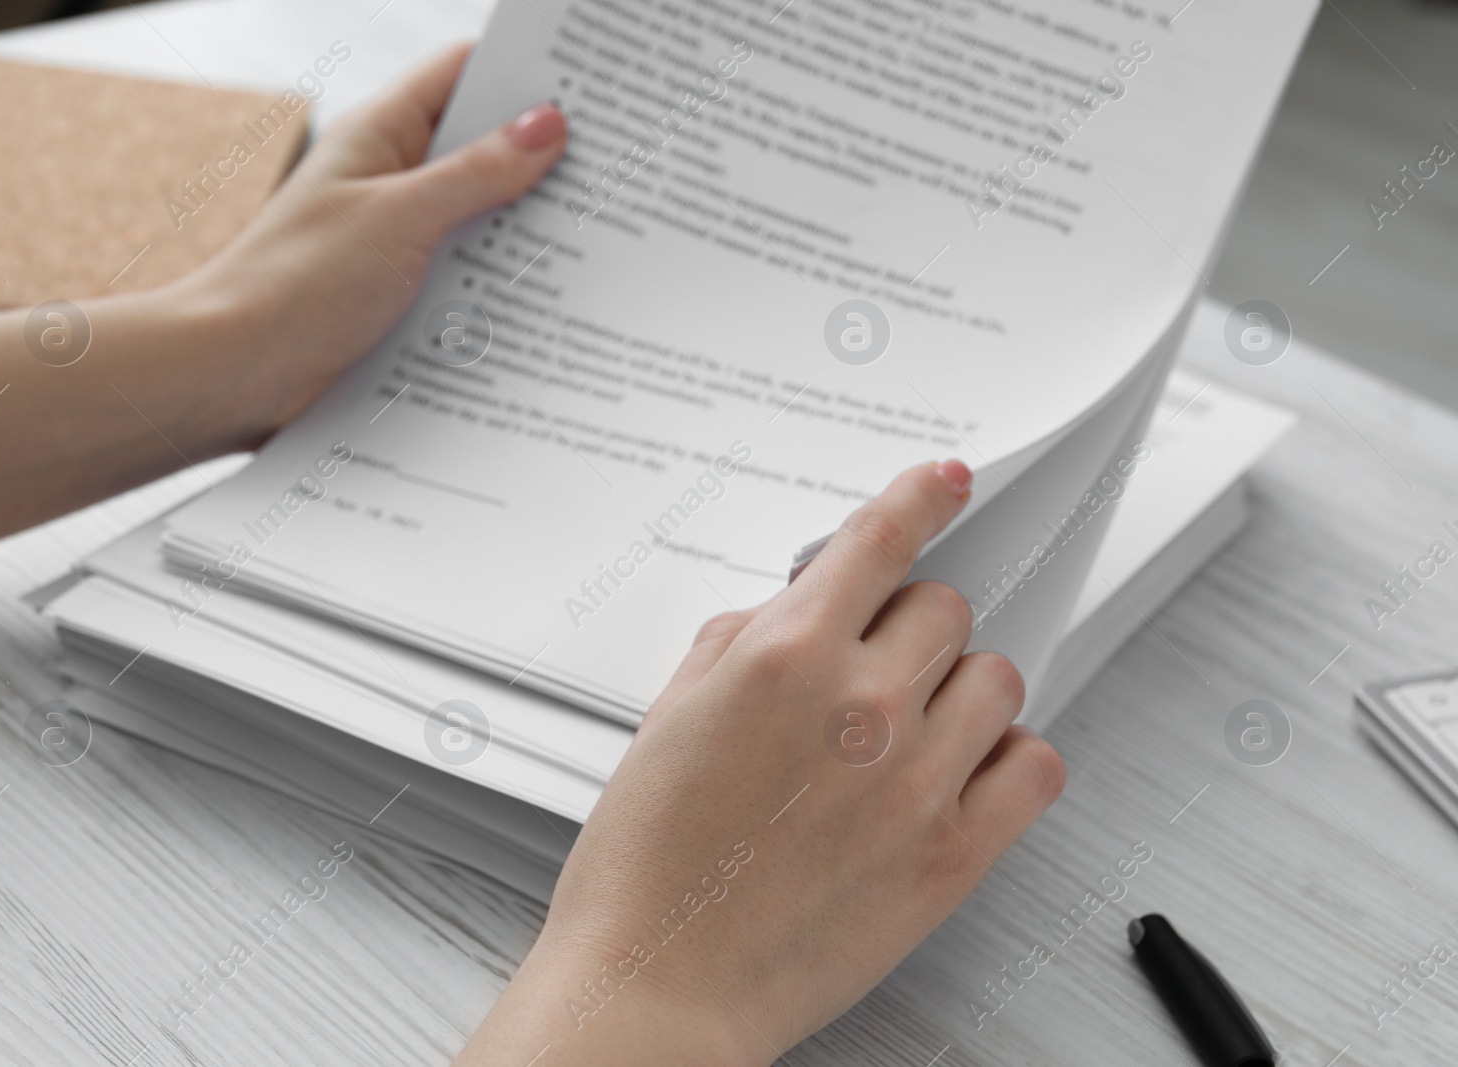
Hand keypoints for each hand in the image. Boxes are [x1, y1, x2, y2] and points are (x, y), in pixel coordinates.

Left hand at [175, 42, 567, 439]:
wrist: (234, 376)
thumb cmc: (294, 284)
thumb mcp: (399, 218)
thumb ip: (477, 174)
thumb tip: (547, 126)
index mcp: (381, 136)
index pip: (463, 74)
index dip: (523, 71)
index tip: (589, 82)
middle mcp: (393, 182)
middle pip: (484, 149)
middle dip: (545, 158)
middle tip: (617, 167)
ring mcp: (400, 243)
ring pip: (483, 220)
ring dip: (530, 231)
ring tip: (603, 235)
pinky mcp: (404, 300)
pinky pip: (470, 280)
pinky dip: (507, 286)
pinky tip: (554, 301)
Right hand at [455, 461, 1065, 1064]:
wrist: (659, 985)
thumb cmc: (646, 867)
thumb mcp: (669, 719)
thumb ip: (741, 644)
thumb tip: (797, 611)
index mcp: (784, 659)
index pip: (880, 541)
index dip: (919, 498)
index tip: (944, 483)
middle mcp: (861, 708)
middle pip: (945, 608)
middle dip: (909, 625)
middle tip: (877, 665)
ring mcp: (916, 782)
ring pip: (997, 677)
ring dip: (959, 688)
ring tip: (913, 728)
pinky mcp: (952, 856)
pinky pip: (1036, 767)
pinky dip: (1011, 758)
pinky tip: (963, 771)